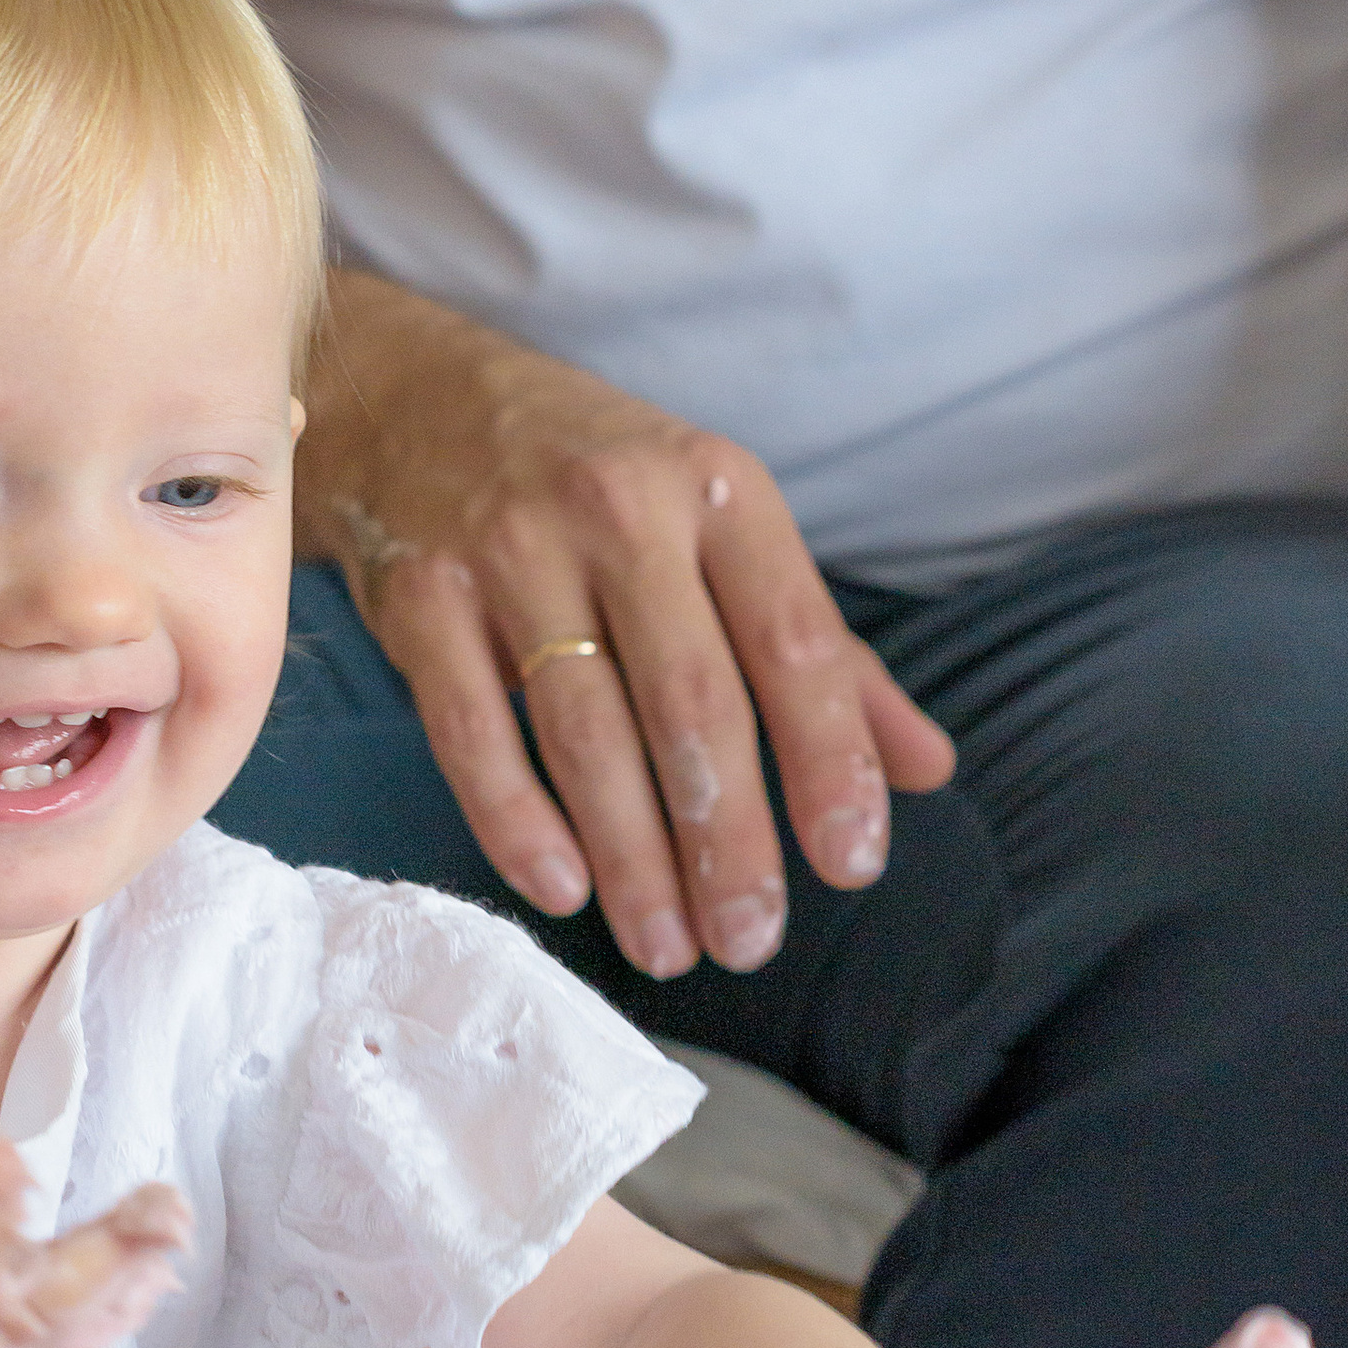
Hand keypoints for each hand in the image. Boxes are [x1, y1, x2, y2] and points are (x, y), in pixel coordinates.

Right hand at [300, 274, 953, 977]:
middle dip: (730, 840)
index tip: (852, 865)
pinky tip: (565, 890)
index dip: (830, 763)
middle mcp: (620, 510)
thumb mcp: (723, 532)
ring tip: (667, 946)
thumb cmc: (602, 486)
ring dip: (633, 859)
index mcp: (718, 491)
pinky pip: (470, 732)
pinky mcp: (421, 596)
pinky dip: (519, 823)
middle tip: (750, 940)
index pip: (796, 643)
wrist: (420, 402)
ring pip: (585, 733)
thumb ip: (823, 653)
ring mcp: (511, 550)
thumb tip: (927, 769)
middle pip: (691, 704)